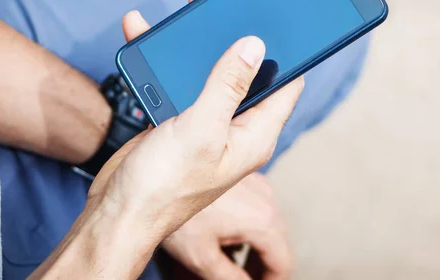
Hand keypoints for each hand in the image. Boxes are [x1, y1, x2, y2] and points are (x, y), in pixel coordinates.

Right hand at [32, 0, 302, 278]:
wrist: (118, 212)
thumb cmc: (164, 184)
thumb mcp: (202, 128)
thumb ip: (229, 85)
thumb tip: (255, 45)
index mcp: (255, 134)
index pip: (286, 85)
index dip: (290, 53)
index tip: (286, 21)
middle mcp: (235, 128)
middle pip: (246, 73)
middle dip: (236, 38)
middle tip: (227, 5)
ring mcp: (207, 125)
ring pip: (209, 73)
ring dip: (198, 45)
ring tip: (189, 10)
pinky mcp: (180, 123)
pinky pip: (179, 84)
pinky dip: (166, 62)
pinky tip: (147, 37)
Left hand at [163, 173, 291, 279]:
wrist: (157, 171)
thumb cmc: (175, 210)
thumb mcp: (202, 257)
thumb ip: (230, 279)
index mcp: (263, 221)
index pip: (282, 263)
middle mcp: (267, 199)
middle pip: (277, 244)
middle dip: (260, 267)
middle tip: (243, 279)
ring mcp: (257, 185)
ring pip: (267, 226)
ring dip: (254, 248)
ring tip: (230, 263)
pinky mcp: (245, 177)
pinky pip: (256, 208)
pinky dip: (247, 228)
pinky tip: (224, 238)